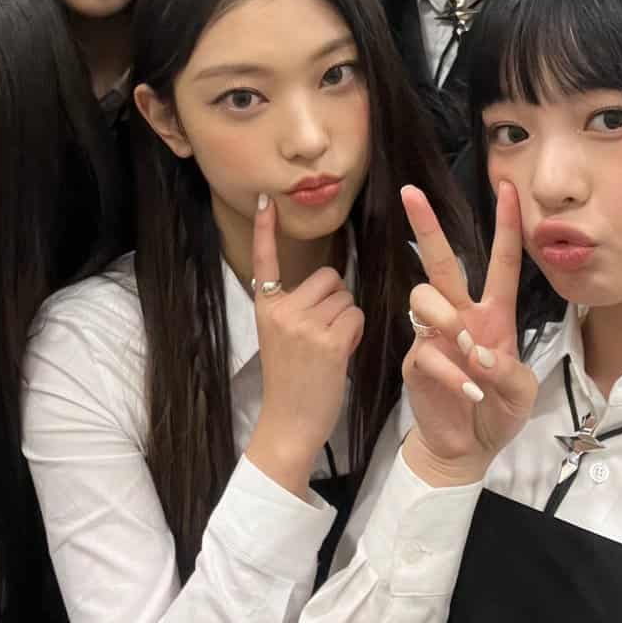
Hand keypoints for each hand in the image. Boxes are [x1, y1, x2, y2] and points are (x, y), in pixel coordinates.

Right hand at [244, 197, 363, 498]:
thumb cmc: (290, 381)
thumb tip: (334, 283)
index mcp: (267, 306)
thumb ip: (298, 308)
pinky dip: (355, 333)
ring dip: (348, 318)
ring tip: (330, 347)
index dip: (265, 229)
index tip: (266, 199)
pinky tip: (340, 354)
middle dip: (336, 299)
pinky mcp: (329, 340)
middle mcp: (282, 310)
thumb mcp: (280, 336)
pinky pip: (356, 316)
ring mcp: (305, 324)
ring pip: (346, 297)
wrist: (288, 423)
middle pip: (328, 278)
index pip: (265, 261)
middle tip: (324, 333)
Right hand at [400, 183, 536, 487]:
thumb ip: (507, 373)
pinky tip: (470, 394)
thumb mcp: (520, 394)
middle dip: (425, 225)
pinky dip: (453, 374)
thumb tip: (480, 354)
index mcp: (493, 314)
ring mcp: (434, 336)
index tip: (507, 187)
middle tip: (411, 192)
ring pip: (424, 297)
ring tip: (469, 351)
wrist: (467, 450)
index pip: (501, 262)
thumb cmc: (497, 413)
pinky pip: (426, 352)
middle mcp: (460, 315)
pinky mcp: (415, 362)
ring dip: (447, 319)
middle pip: (440, 262)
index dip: (506, 225)